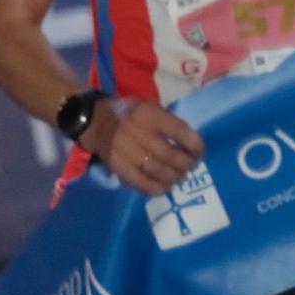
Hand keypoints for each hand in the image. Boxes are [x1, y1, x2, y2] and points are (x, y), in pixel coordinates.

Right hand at [83, 98, 204, 196]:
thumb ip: (167, 121)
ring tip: (179, 178)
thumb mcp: (149, 107)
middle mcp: (139, 132)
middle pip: (171, 155)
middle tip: (191, 167)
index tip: (200, 152)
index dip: (195, 145)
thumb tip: (189, 143)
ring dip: (174, 177)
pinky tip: (164, 188)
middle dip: (186, 164)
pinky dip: (155, 188)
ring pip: (158, 171)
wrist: (93, 120)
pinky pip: (140, 182)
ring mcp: (127, 150)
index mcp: (150, 114)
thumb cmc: (128, 112)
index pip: (181, 131)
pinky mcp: (118, 165)